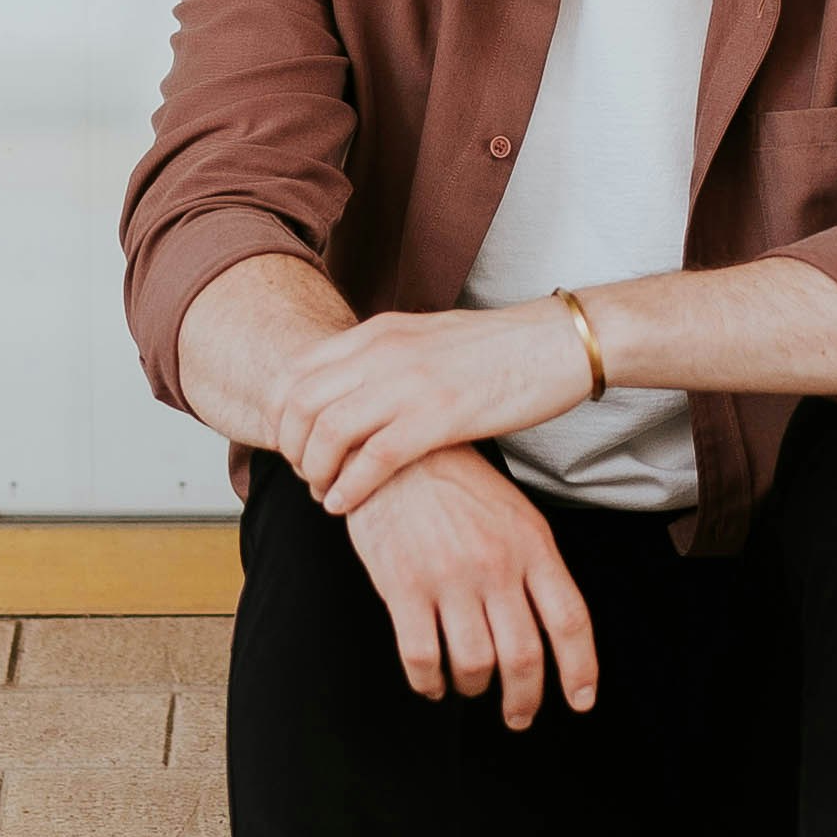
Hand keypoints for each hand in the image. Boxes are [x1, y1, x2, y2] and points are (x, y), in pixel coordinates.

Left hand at [270, 302, 595, 516]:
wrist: (557, 344)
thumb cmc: (498, 350)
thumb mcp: (426, 337)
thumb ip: (384, 357)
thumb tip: (351, 388)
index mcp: (378, 331)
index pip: (296, 371)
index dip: (280, 415)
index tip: (292, 445)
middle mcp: (384, 351)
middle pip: (300, 403)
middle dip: (290, 449)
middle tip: (306, 475)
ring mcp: (411, 382)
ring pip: (328, 432)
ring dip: (315, 472)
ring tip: (324, 494)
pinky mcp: (440, 416)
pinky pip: (373, 458)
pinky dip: (349, 487)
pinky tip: (344, 505)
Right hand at [339, 443, 600, 729]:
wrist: (396, 452)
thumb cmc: (458, 485)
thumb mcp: (516, 514)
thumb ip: (537, 567)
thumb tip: (554, 628)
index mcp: (532, 546)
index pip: (569, 621)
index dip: (580, 669)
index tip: (580, 700)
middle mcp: (496, 565)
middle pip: (524, 655)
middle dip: (525, 698)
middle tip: (519, 715)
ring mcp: (449, 577)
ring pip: (474, 663)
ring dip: (474, 688)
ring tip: (469, 687)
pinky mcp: (402, 586)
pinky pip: (421, 657)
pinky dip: (429, 682)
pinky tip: (432, 682)